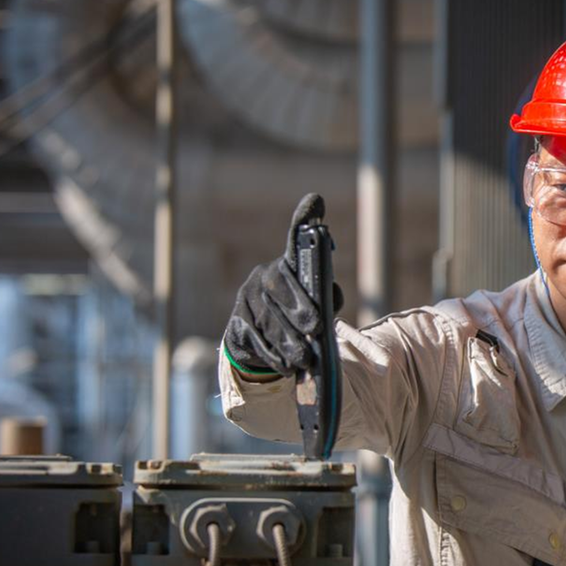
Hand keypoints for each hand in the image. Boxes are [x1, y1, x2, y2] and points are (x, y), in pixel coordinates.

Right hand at [223, 193, 342, 375]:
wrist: (261, 346)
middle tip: (316, 329)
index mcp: (286, 268)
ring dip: (288, 341)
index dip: (303, 220)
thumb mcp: (316, 307)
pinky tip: (286, 365)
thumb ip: (327, 298)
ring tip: (305, 358)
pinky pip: (255, 339)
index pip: (296, 242)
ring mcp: (245, 300)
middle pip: (279, 290)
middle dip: (299, 311)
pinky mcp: (235, 324)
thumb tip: (330, 298)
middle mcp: (262, 277)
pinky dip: (273, 354)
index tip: (315, 200)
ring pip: (267, 319)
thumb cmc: (298, 321)